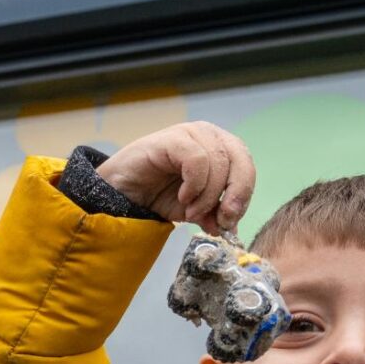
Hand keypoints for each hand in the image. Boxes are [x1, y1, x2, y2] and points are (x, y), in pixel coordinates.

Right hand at [94, 122, 255, 234]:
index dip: (243, 195)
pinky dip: (194, 184)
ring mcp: (191, 134)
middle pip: (239, 160)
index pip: (245, 167)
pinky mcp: (172, 139)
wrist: (119, 194)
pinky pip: (197, 159)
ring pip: (218, 162)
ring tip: (190, 212)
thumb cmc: (156, 195)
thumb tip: (232, 229)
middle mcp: (209, 136)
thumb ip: (214, 215)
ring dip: (208, 195)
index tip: (229, 221)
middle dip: (235, 193)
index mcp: (220, 148)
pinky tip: (182, 197)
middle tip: (221, 219)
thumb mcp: (193, 210)